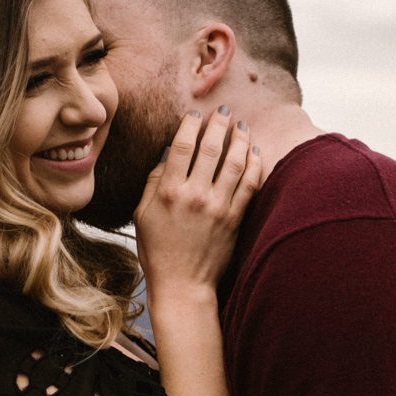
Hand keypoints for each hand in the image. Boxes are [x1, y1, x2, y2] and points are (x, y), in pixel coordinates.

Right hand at [133, 109, 263, 296]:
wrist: (182, 284)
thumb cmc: (157, 251)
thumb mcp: (141, 215)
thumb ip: (153, 181)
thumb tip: (167, 154)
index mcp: (168, 191)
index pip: (181, 145)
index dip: (190, 124)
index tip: (196, 113)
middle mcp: (194, 195)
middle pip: (211, 148)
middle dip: (219, 124)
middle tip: (224, 111)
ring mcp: (218, 207)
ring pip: (234, 162)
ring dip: (240, 139)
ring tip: (242, 126)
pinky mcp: (234, 219)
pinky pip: (249, 185)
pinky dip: (254, 165)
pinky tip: (254, 152)